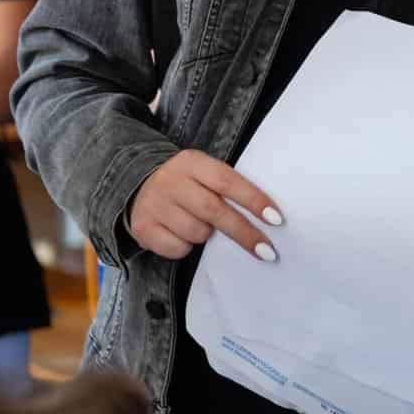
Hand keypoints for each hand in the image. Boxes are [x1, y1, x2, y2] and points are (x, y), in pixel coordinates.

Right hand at [127, 149, 282, 262]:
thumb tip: (267, 217)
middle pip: (215, 211)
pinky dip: (186, 247)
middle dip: (244, 233)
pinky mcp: (143, 228)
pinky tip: (180, 233)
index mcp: (193, 162)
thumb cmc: (187, 183)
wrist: (137, 186)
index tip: (277, 219)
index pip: (228, 181)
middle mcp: (171, 181)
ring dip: (207, 235)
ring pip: (197, 232)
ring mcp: (154, 204)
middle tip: (268, 251)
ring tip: (201, 224)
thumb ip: (228, 187)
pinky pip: (177, 248)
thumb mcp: (204, 172)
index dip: (254, 201)